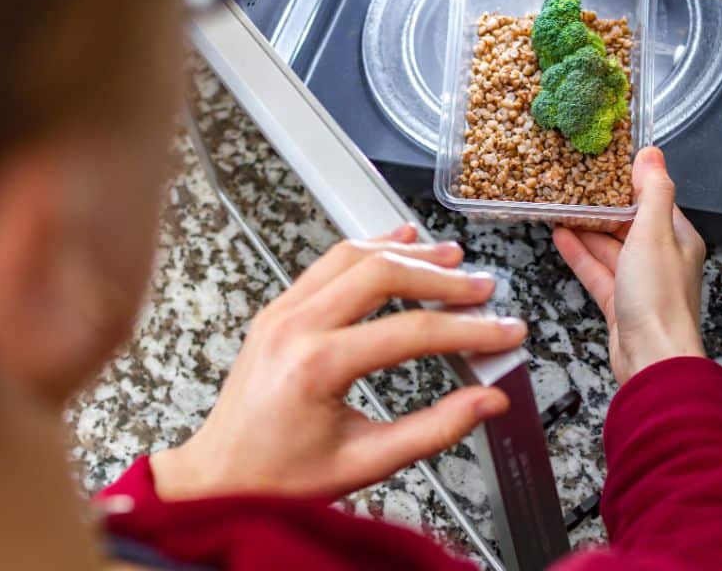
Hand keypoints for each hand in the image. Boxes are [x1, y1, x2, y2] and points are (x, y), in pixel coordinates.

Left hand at [150, 224, 525, 500]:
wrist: (219, 479)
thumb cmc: (278, 478)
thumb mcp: (365, 462)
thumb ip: (434, 430)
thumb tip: (486, 402)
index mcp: (316, 366)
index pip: (411, 332)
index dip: (468, 330)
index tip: (502, 331)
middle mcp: (294, 328)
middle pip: (383, 275)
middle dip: (442, 278)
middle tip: (482, 288)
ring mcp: (281, 313)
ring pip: (353, 255)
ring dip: (407, 252)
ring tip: (450, 257)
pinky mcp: (277, 310)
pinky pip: (327, 262)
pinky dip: (368, 248)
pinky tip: (396, 242)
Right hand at [553, 147, 706, 383]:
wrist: (652, 359)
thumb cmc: (660, 300)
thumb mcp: (654, 233)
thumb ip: (652, 192)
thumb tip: (652, 155)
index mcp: (678, 238)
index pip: (653, 200)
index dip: (628, 182)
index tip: (604, 165)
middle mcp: (662, 259)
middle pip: (628, 223)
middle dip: (601, 206)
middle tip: (573, 184)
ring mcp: (640, 282)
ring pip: (609, 247)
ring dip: (586, 228)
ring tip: (560, 207)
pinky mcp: (620, 303)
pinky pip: (597, 270)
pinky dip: (580, 254)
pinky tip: (561, 238)